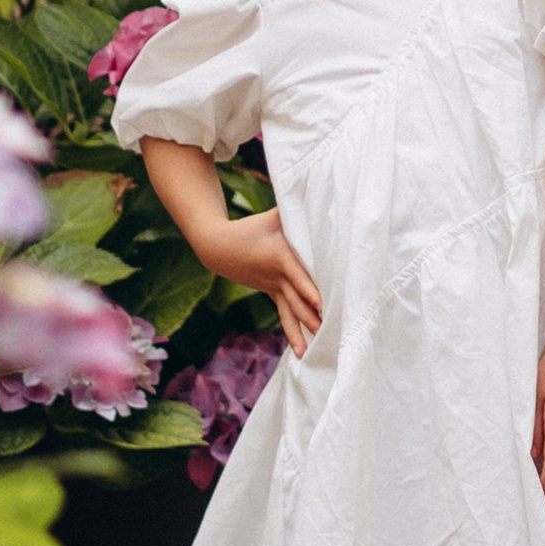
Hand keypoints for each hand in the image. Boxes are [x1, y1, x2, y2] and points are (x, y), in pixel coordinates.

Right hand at [204, 207, 323, 355]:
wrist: (218, 247)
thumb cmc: (251, 227)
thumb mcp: (273, 215)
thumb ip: (295, 208)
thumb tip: (318, 193)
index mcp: (280, 257)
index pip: (297, 274)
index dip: (308, 288)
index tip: (321, 303)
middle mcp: (277, 277)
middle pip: (296, 298)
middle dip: (310, 316)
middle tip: (326, 331)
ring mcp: (273, 288)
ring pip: (289, 313)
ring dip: (300, 331)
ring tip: (310, 352)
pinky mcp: (271, 293)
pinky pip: (283, 315)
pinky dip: (292, 331)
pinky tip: (301, 350)